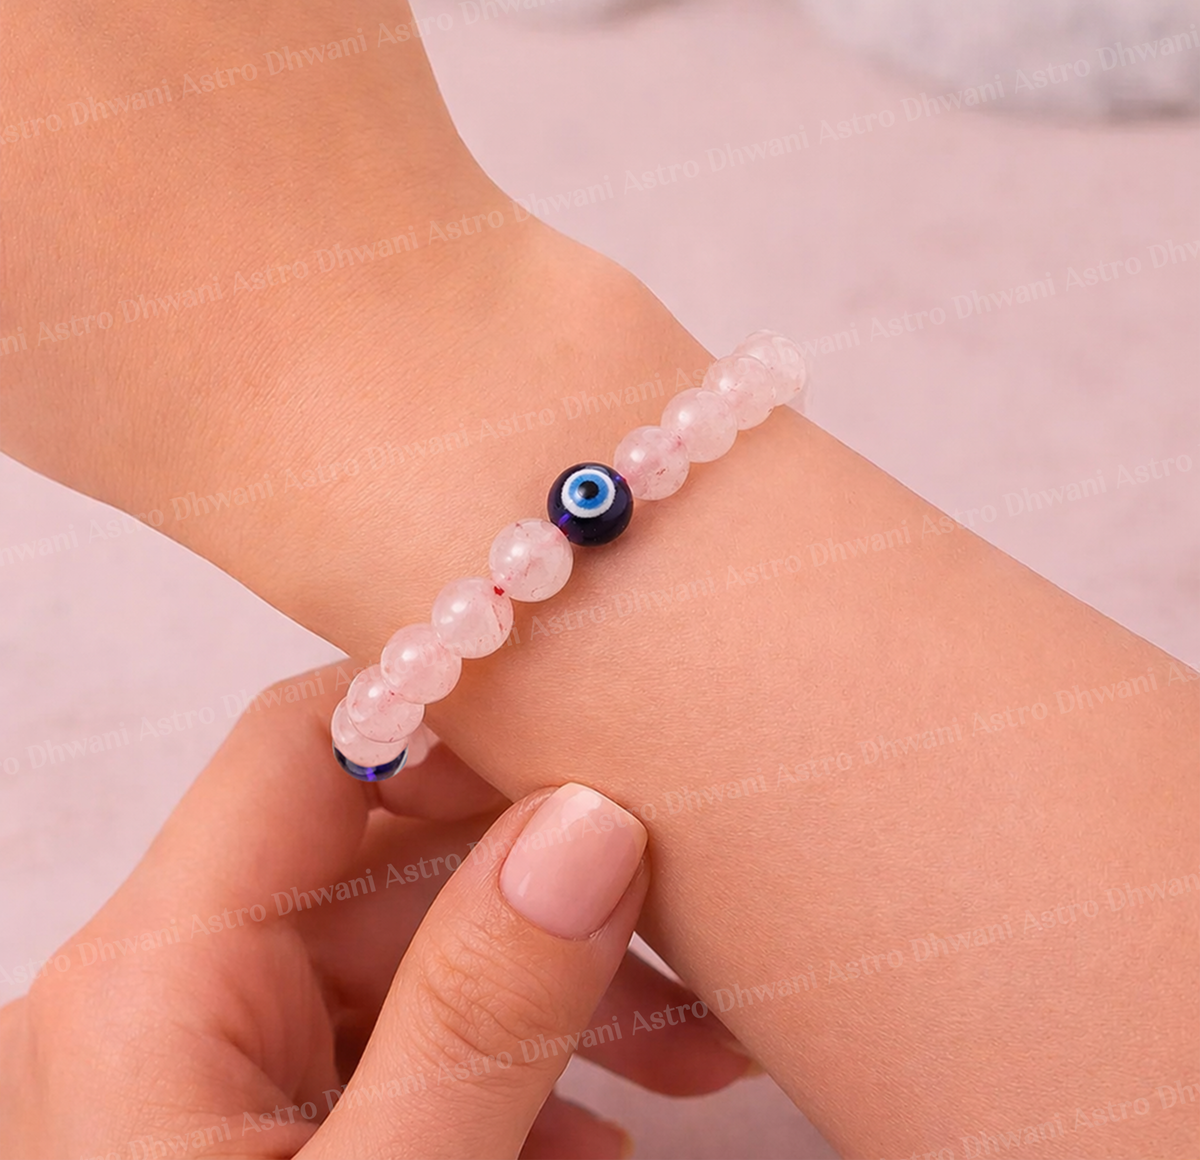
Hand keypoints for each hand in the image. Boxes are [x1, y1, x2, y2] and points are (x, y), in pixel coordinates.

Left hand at [0, 667, 754, 1158]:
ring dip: (553, 973)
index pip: (308, 743)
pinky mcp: (257, 1126)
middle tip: (698, 910)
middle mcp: (165, 989)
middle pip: (377, 844)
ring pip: (404, 945)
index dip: (449, 703)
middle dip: (545, 862)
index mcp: (156, 974)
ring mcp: (211, 1061)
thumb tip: (589, 822)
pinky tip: (608, 1125)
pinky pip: (394, 1040)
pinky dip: (507, 1059)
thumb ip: (482, 1013)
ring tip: (703, 1040)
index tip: (597, 720)